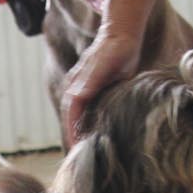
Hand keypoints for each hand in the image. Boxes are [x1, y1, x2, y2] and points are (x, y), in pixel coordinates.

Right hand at [60, 29, 142, 145]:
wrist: (121, 34)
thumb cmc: (116, 48)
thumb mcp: (105, 64)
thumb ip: (90, 80)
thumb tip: (76, 97)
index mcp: (78, 85)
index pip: (71, 114)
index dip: (72, 132)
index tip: (77, 150)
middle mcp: (76, 88)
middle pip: (70, 117)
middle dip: (73, 135)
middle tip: (79, 157)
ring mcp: (82, 88)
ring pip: (76, 114)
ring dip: (78, 130)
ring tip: (84, 149)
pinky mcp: (91, 89)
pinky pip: (84, 110)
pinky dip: (85, 122)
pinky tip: (93, 132)